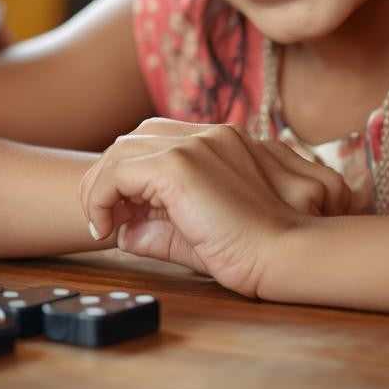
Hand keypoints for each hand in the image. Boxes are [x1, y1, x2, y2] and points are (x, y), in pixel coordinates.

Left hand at [78, 118, 350, 295]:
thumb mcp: (201, 235)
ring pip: (121, 151)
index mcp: (222, 141)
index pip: (159, 139)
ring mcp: (193, 145)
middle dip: (110, 175)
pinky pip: (117, 174)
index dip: (131, 172)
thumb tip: (125, 232)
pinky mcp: (179, 165)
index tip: (123, 213)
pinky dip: (100, 198)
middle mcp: (207, 134)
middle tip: (102, 216)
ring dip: (101, 186)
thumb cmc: (259, 251)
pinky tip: (105, 228)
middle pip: (135, 138)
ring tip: (101, 224)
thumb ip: (163, 228)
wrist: (287, 254)